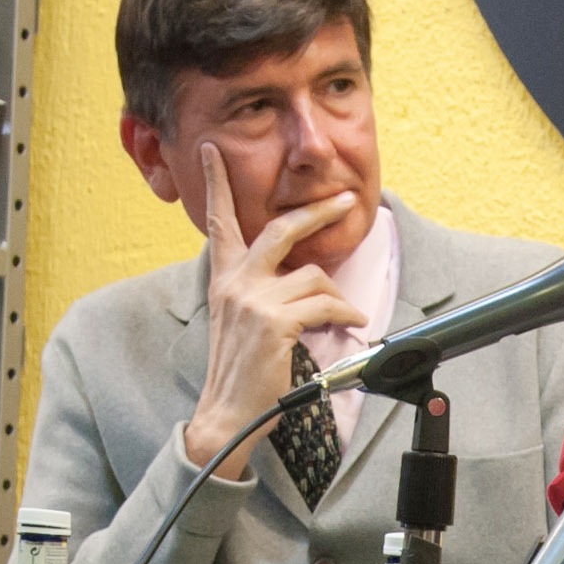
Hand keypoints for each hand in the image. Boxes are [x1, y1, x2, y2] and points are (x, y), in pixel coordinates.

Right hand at [181, 143, 365, 476]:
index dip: (216, 183)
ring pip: (313, 275)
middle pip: (280, 228)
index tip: (212, 150)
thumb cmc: (239, 373)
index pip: (219, 222)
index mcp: (223, 279)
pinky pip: (324, 303)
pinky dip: (345, 313)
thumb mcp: (237, 321)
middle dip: (317, 211)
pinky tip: (351, 323)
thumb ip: (258, 290)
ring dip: (337, 296)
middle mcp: (235, 282)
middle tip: (344, 200)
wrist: (226, 413)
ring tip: (347, 315)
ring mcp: (253, 300)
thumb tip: (300, 277)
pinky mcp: (274, 321)